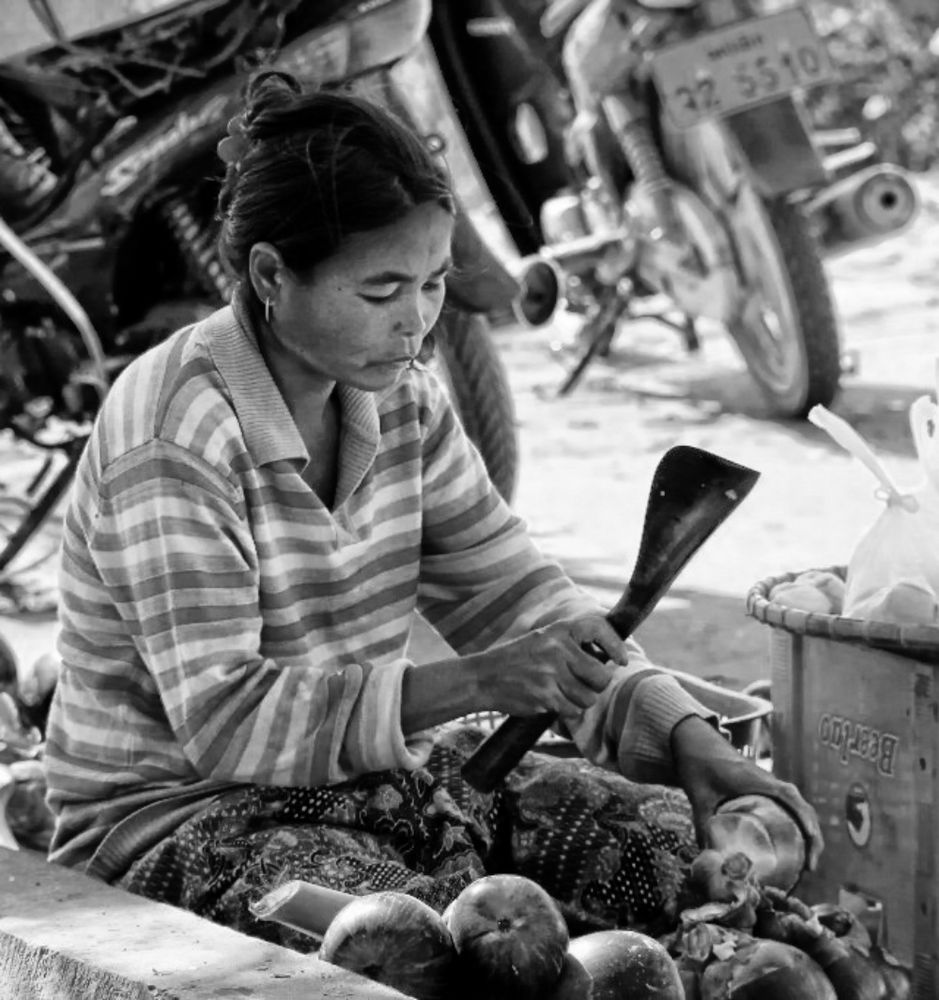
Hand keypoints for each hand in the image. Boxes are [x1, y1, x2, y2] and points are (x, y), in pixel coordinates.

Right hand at [474, 615, 626, 717]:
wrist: (483, 677)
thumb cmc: (516, 660)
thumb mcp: (542, 640)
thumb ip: (570, 646)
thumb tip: (607, 660)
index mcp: (558, 631)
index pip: (598, 628)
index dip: (615, 644)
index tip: (621, 659)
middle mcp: (557, 649)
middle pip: (601, 676)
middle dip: (596, 685)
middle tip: (583, 684)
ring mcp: (551, 674)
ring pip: (588, 697)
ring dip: (579, 701)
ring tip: (562, 693)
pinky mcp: (545, 696)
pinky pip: (573, 711)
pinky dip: (566, 711)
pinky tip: (551, 702)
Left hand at [671, 716, 823, 871]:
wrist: (694, 741)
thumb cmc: (698, 764)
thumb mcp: (699, 796)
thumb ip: (703, 825)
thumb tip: (707, 857)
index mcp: (756, 779)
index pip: (790, 796)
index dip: (805, 818)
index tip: (812, 840)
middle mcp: (767, 781)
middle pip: (801, 806)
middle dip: (812, 835)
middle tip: (810, 866)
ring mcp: (767, 784)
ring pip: (797, 807)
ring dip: (806, 831)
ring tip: (806, 862)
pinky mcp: (762, 788)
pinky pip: (787, 806)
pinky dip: (795, 824)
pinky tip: (790, 845)